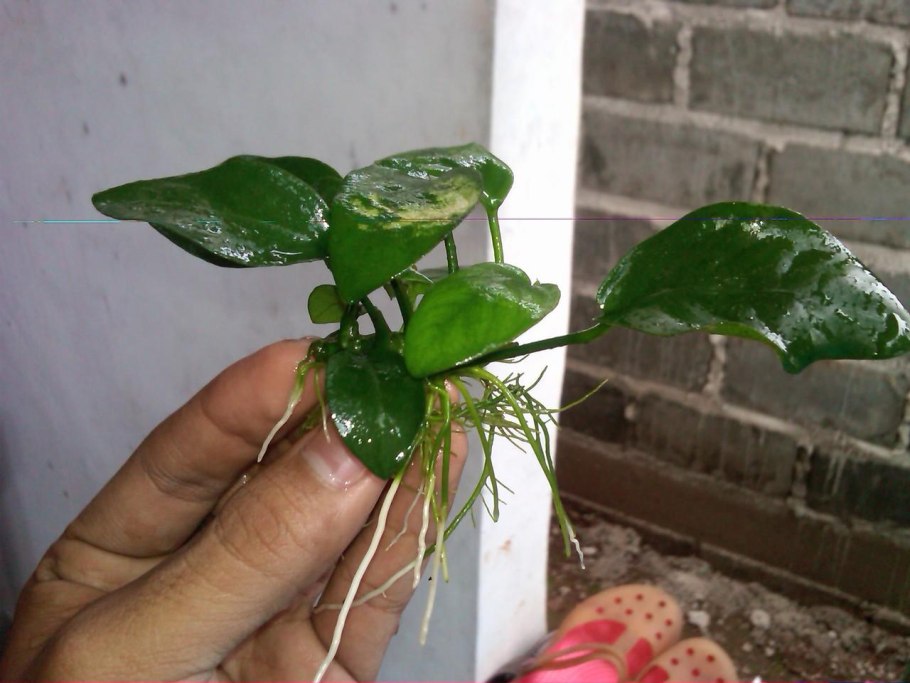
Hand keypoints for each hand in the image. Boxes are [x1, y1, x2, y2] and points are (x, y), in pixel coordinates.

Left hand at [0, 339, 466, 680]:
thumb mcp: (135, 653)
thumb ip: (241, 553)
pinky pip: (379, 586)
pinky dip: (415, 530)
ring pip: (346, 524)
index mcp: (129, 548)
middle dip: (342, 420)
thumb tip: (344, 450)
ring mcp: (279, 608)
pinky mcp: (338, 656)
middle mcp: (211, 564)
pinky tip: (442, 467)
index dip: (254, 398)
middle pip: (284, 477)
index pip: (194, 450)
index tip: (318, 354)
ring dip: (397, 464)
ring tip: (443, 400)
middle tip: (405, 367)